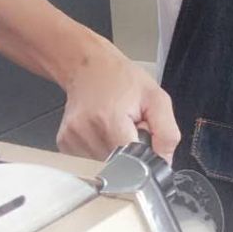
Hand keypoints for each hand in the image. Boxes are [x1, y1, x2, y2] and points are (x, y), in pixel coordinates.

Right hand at [57, 39, 179, 160]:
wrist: (89, 66)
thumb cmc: (121, 79)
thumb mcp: (156, 98)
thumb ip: (167, 134)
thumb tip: (164, 162)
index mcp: (109, 120)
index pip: (133, 161)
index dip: (144, 153)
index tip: (143, 138)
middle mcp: (86, 132)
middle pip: (119, 164)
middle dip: (129, 152)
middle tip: (129, 128)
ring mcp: (72, 139)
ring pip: (104, 165)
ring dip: (114, 152)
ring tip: (114, 128)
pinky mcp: (65, 143)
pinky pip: (89, 161)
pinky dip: (100, 150)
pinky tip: (101, 131)